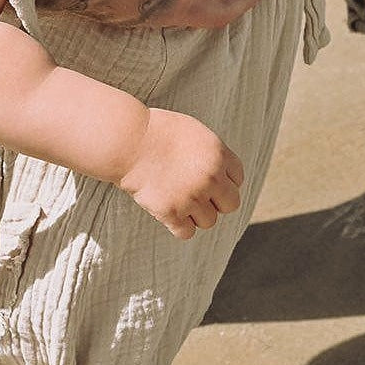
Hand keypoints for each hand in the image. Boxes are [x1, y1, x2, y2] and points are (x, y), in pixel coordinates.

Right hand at [119, 108, 243, 239]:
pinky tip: (167, 211)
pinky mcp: (171, 212)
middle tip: (194, 194)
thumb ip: (212, 154)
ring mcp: (192, 196)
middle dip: (215, 201)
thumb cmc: (155, 132)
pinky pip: (187, 233)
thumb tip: (224, 175)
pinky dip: (178, 226)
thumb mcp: (192, 133)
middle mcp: (211, 177)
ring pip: (209, 221)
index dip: (222, 181)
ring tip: (177, 199)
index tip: (205, 179)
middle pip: (231, 204)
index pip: (237, 180)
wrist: (127, 140)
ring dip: (195, 214)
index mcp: (219, 155)